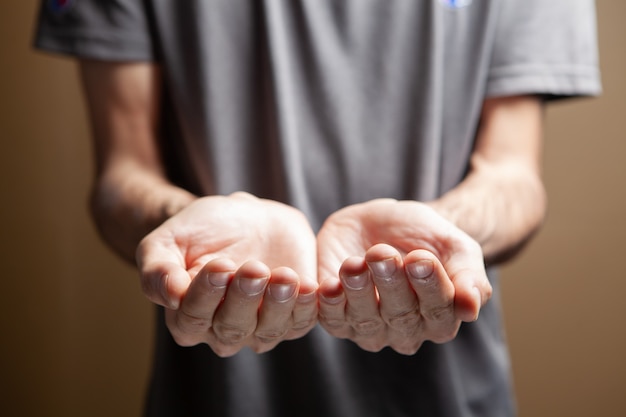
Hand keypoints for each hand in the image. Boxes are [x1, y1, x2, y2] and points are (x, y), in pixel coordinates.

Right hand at [136, 192, 317, 355]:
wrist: (244, 217)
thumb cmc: (201, 230)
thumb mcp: (168, 240)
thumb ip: (158, 269)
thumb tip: (170, 295)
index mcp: (187, 317)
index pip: (192, 319)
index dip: (206, 295)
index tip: (220, 266)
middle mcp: (222, 331)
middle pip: (232, 328)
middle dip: (244, 298)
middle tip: (254, 268)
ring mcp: (260, 328)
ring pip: (268, 331)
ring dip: (278, 305)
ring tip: (284, 275)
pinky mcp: (293, 316)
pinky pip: (302, 322)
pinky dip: (307, 307)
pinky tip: (310, 286)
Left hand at [316, 199, 491, 353]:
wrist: (386, 222)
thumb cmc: (426, 237)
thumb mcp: (456, 248)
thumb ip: (469, 278)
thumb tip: (470, 309)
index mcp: (440, 320)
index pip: (438, 313)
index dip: (430, 287)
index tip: (421, 259)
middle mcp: (404, 331)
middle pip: (400, 316)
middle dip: (391, 283)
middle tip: (383, 253)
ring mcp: (368, 327)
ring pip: (364, 319)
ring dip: (359, 290)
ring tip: (355, 262)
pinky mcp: (335, 316)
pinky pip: (331, 318)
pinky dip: (329, 303)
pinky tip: (329, 284)